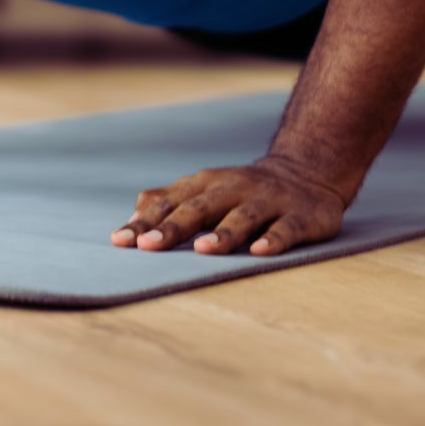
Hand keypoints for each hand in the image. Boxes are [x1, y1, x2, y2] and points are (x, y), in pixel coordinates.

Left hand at [110, 155, 347, 256]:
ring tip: (203, 249)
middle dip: (173, 227)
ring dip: (223, 233)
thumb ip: (170, 201)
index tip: (120, 241)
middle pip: (199, 208)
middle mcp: (233, 190)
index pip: (170, 204)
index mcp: (206, 185)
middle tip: (148, 246)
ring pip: (242, 217)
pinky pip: (286, 229)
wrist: (304, 173)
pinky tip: (259, 252)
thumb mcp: (205, 190)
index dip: (145, 222)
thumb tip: (134, 215)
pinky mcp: (299, 216)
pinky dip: (273, 239)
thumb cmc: (241, 191)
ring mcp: (268, 202)